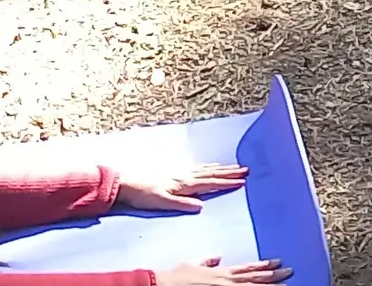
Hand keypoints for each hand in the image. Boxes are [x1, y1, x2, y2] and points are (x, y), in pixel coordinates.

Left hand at [117, 164, 249, 212]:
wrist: (126, 183)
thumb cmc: (143, 195)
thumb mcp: (162, 202)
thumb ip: (182, 204)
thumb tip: (202, 206)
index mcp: (184, 183)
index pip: (210, 182)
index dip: (227, 182)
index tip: (243, 180)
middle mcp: (184, 175)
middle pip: (211, 173)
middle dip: (229, 172)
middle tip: (246, 169)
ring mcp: (179, 172)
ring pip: (205, 169)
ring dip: (220, 168)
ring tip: (233, 166)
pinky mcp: (173, 171)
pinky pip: (196, 168)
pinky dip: (206, 166)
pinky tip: (209, 166)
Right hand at [158, 258, 291, 285]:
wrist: (166, 284)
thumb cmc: (178, 277)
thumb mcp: (193, 265)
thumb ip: (206, 261)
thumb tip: (216, 256)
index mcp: (222, 272)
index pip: (248, 268)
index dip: (264, 265)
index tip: (278, 261)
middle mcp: (227, 281)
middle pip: (256, 278)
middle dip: (275, 275)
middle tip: (291, 271)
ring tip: (287, 284)